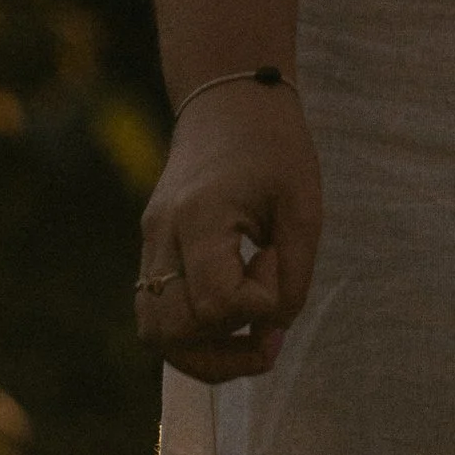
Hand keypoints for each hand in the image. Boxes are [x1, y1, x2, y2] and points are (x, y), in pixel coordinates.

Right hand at [133, 78, 322, 385]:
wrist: (228, 99)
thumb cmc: (275, 146)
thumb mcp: (304, 204)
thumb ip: (294, 275)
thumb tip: (272, 331)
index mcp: (200, 215)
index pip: (217, 302)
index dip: (257, 304)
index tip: (277, 258)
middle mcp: (163, 233)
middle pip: (173, 332)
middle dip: (226, 352)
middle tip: (271, 333)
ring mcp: (150, 242)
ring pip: (155, 334)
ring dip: (202, 355)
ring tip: (249, 342)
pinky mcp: (151, 248)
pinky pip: (156, 314)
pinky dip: (190, 335)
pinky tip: (229, 323)